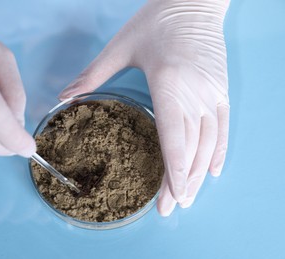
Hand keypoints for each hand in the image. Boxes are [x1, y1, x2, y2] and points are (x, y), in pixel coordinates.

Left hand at [59, 0, 229, 215]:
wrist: (193, 1)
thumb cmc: (157, 20)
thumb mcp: (121, 45)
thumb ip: (93, 74)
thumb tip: (64, 96)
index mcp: (169, 83)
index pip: (173, 136)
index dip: (172, 171)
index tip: (168, 197)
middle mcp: (195, 93)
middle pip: (190, 148)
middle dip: (181, 183)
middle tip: (171, 208)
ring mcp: (212, 93)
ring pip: (209, 143)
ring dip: (198, 174)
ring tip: (188, 197)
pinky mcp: (221, 89)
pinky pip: (223, 127)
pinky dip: (219, 151)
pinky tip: (212, 171)